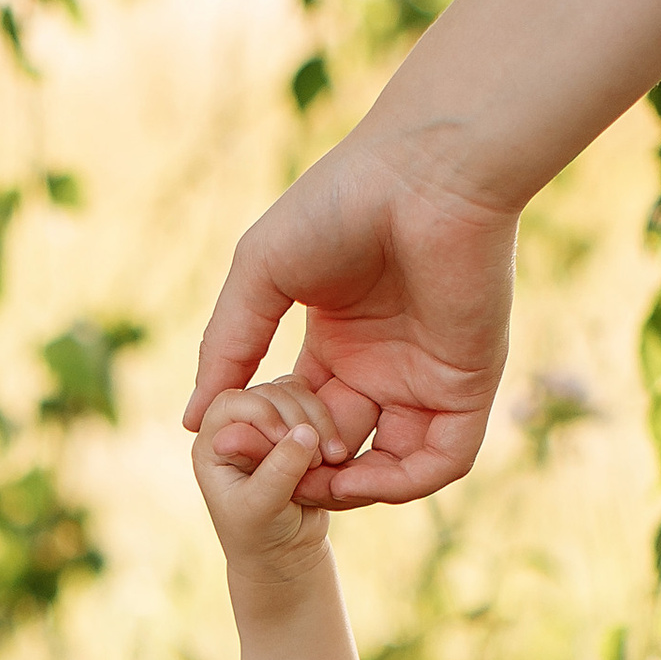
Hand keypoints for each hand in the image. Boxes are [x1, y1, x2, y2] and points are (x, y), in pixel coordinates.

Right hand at [187, 130, 519, 508]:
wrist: (424, 171)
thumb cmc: (340, 202)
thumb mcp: (260, 275)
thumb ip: (226, 346)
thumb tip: (192, 419)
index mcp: (339, 341)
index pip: (299, 416)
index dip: (268, 439)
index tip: (236, 443)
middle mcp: (384, 365)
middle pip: (338, 448)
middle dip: (302, 470)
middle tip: (273, 468)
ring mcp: (427, 377)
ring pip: (391, 465)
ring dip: (350, 488)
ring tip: (313, 481)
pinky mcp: (468, 384)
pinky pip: (443, 458)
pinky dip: (402, 483)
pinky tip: (357, 476)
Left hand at [192, 379, 334, 577]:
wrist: (284, 550)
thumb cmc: (261, 535)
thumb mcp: (263, 508)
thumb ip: (279, 471)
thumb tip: (305, 433)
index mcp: (213, 445)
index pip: (231, 403)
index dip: (262, 413)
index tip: (285, 440)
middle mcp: (237, 427)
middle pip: (268, 392)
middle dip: (297, 418)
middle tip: (315, 460)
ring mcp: (268, 424)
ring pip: (294, 393)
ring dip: (317, 419)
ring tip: (329, 459)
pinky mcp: (296, 425)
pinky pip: (314, 405)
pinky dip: (328, 423)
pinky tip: (336, 454)